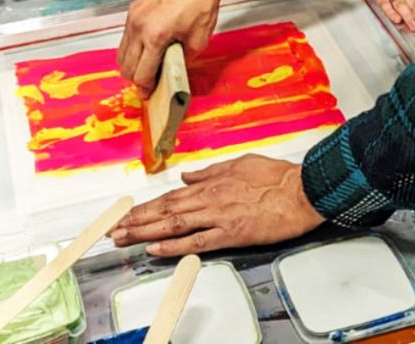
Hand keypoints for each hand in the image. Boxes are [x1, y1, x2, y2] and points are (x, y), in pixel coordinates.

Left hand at [111, 155, 323, 255]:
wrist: (300, 190)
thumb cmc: (275, 177)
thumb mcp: (238, 164)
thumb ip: (209, 173)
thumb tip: (188, 178)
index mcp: (211, 183)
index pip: (170, 196)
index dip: (146, 206)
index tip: (127, 213)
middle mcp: (209, 199)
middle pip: (165, 210)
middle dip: (137, 220)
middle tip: (114, 230)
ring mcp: (218, 216)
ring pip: (174, 224)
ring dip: (146, 231)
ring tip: (125, 239)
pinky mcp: (231, 234)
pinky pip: (197, 241)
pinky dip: (174, 245)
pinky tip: (156, 248)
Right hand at [118, 0, 231, 96]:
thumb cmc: (201, 5)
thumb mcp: (198, 42)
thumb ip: (181, 61)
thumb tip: (172, 74)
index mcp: (155, 37)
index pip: (141, 73)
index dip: (145, 87)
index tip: (149, 92)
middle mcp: (140, 27)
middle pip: (126, 66)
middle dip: (137, 79)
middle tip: (148, 83)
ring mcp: (134, 18)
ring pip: (122, 53)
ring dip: (132, 64)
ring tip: (147, 67)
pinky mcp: (134, 10)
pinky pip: (126, 37)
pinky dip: (132, 48)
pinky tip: (146, 49)